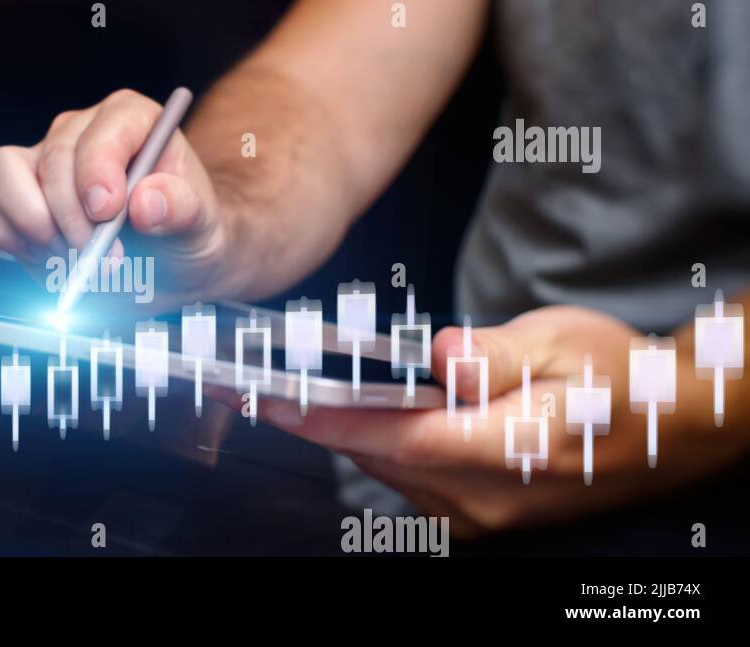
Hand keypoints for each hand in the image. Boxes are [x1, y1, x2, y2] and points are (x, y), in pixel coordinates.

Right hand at [0, 89, 232, 307]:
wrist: (171, 267)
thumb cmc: (186, 233)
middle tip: (96, 258)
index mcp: (132, 121)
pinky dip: (6, 237)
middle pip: (52, 159)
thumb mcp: (201, 226)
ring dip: (30, 223)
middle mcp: (82, 134)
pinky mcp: (16, 200)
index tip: (107, 214)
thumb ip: (181, 209)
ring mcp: (43, 164)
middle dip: (71, 218)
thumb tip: (146, 202)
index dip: (98, 169)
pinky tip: (44, 258)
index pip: (104, 128)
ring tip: (67, 258)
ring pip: (3, 172)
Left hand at [216, 305, 749, 537]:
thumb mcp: (562, 342)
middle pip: (381, 459)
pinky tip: (371, 423)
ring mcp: (486, 515)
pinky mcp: (486, 517)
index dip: (326, 421)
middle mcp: (488, 495)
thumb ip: (494, 354)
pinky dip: (385, 453)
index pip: (393, 437)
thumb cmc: (615, 377)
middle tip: (267, 392)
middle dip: (322, 425)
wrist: (667, 430)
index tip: (272, 403)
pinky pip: (415, 486)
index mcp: (506, 449)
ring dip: (350, 439)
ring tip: (303, 402)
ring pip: (393, 474)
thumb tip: (440, 355)